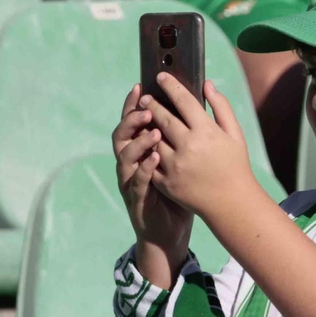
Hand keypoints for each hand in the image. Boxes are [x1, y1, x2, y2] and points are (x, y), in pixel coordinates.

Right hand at [113, 86, 192, 272]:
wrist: (171, 229)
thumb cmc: (177, 193)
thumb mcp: (180, 161)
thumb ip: (182, 135)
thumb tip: (193, 105)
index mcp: (141, 151)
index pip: (132, 123)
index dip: (132, 105)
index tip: (140, 87)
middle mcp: (131, 164)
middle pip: (122, 135)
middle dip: (133, 119)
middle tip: (146, 106)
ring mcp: (130, 182)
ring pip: (124, 158)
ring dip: (138, 143)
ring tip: (153, 131)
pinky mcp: (136, 200)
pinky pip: (136, 182)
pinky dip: (144, 169)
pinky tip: (155, 159)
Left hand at [143, 75, 256, 217]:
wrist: (231, 202)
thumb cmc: (235, 165)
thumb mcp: (235, 134)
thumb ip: (221, 107)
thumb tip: (207, 85)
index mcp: (206, 132)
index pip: (183, 101)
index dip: (170, 86)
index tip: (161, 77)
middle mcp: (188, 146)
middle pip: (162, 118)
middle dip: (151, 105)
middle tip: (145, 97)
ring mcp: (175, 165)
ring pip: (152, 139)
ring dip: (146, 127)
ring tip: (144, 119)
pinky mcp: (166, 182)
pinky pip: (150, 161)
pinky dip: (147, 150)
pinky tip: (146, 143)